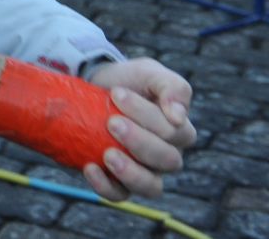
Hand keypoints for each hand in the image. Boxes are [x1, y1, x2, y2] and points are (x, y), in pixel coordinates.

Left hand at [83, 58, 196, 200]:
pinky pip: (120, 195)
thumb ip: (171, 86)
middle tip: (111, 122)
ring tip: (107, 155)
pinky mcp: (119, 182)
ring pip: (151, 187)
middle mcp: (166, 155)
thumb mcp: (149, 72)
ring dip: (130, 173)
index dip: (147, 115)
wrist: (94, 87)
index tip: (117, 94)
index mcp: (179, 130)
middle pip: (168, 161)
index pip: (175, 132)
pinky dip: (105, 186)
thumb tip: (179, 116)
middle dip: (139, 141)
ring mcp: (144, 172)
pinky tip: (90, 167)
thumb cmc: (128, 81)